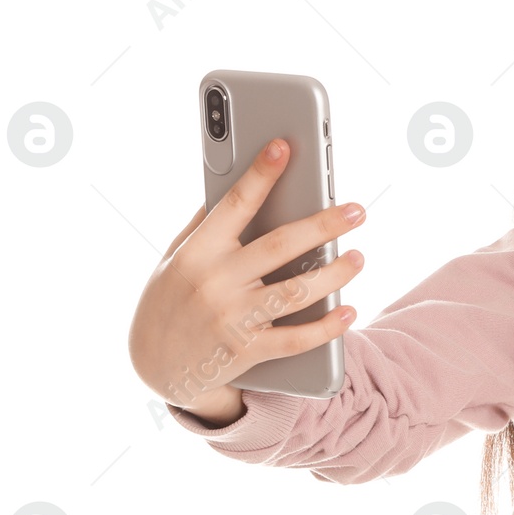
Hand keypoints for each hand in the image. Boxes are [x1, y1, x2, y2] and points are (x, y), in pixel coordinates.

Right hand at [128, 137, 366, 411]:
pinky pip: (297, 338)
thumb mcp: (175, 258)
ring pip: (297, 291)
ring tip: (357, 257)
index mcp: (198, 252)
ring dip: (336, 273)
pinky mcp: (248, 351)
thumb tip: (233, 182)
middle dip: (324, 224)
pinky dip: (328, 326)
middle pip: (281, 245)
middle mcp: (215, 282)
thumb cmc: (170, 302)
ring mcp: (233, 318)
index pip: (235, 204)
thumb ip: (204, 225)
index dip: (261, 174)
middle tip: (356, 210)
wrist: (156, 367)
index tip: (284, 147)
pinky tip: (349, 311)